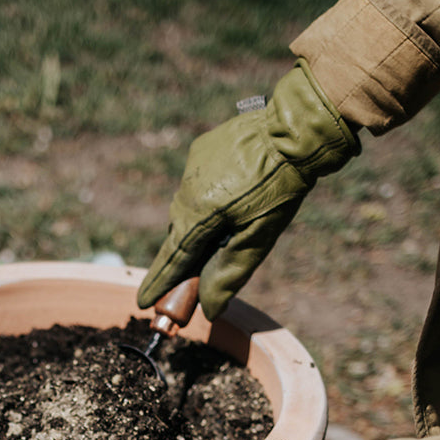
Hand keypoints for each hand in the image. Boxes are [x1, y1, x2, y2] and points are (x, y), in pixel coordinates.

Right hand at [138, 58, 358, 320]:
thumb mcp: (258, 237)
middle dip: (184, 255)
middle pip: (179, 234)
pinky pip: (198, 182)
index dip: (159, 283)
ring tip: (229, 224)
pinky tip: (234, 192)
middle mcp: (186, 190)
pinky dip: (209, 195)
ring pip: (187, 207)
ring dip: (200, 223)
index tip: (143, 302)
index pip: (173, 258)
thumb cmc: (281, 187)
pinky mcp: (203, 149)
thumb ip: (229, 273)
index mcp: (198, 214)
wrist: (296, 129)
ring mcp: (193, 167)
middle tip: (192, 277)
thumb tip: (208, 310)